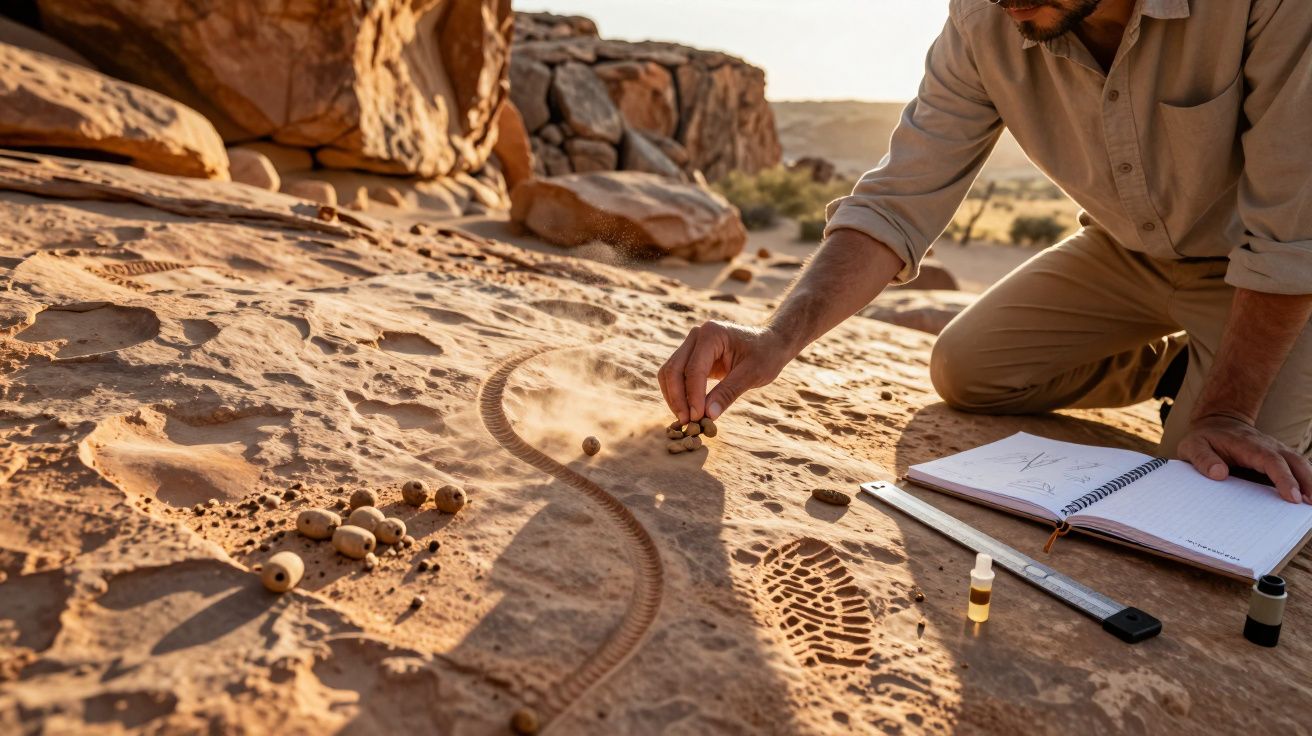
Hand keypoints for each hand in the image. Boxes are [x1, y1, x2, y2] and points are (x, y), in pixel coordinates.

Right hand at [657, 321, 791, 423]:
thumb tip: (707, 416)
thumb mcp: (752, 374)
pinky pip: (676, 375)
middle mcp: (697, 335)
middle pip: (674, 369)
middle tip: (687, 422)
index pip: (693, 369)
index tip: (696, 418)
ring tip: (686, 419)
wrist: (770, 343)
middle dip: (677, 398)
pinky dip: (678, 393)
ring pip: (670, 372)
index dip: (693, 396)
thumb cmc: (766, 355)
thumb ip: (728, 393)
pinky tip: (687, 410)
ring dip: (674, 397)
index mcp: (712, 334)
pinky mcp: (692, 355)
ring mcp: (692, 344)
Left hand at [1177, 414, 1311, 502]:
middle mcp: (1268, 446)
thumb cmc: (1204, 438)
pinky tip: (1311, 496)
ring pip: (1300, 463)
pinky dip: (1308, 479)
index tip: (1293, 497)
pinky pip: (1297, 467)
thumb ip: (1203, 459)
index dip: (1284, 478)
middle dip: (1307, 482)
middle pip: (1294, 461)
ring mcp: (1276, 450)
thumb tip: (1220, 474)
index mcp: (1248, 445)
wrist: (1217, 422)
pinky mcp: (1279, 456)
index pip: (1271, 461)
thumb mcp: (1193, 446)